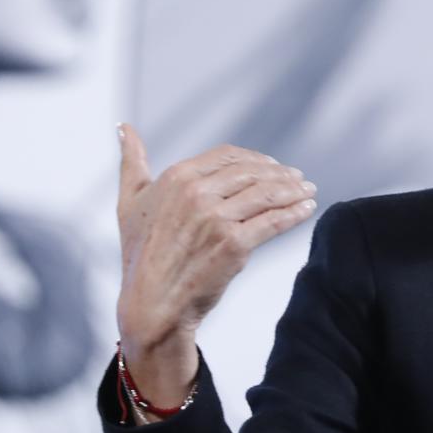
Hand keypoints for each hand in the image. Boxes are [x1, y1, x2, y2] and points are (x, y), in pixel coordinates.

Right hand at [115, 129, 316, 399]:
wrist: (151, 304)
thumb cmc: (139, 256)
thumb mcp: (129, 202)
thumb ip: (131, 162)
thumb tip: (124, 128)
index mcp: (176, 177)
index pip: (229, 156)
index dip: (256, 159)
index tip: (272, 166)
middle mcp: (197, 193)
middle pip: (252, 173)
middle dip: (280, 174)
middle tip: (298, 179)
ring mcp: (216, 218)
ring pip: (267, 194)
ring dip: (294, 190)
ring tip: (308, 191)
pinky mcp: (234, 244)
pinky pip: (273, 221)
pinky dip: (295, 212)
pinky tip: (306, 209)